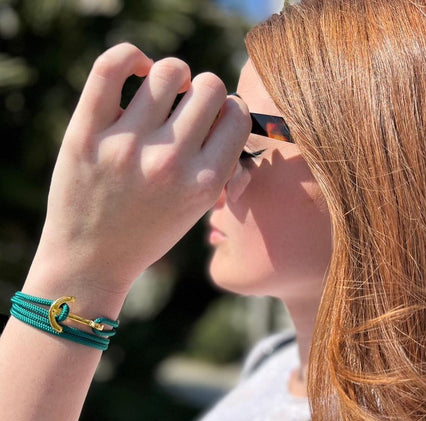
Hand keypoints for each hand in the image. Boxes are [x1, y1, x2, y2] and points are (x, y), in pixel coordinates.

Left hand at [26, 43, 249, 300]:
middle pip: (209, 86)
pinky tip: (136, 70)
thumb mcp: (198, 211)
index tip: (217, 117)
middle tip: (189, 106)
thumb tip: (232, 119)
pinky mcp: (86, 135)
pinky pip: (111, 68)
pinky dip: (129, 56)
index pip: (238, 115)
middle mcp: (170, 162)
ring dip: (173, 75)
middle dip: (206, 91)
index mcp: (205, 183)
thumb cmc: (151, 232)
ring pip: (168, 72)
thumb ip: (223, 168)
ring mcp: (126, 146)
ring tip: (163, 92)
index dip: (231, 109)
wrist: (92, 258)